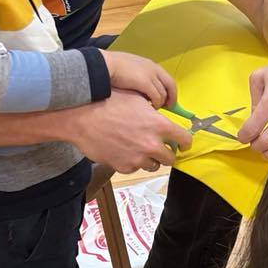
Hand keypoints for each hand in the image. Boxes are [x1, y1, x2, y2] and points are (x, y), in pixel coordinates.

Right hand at [58, 89, 189, 173]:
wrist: (82, 118)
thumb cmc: (107, 103)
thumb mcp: (136, 99)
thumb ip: (153, 111)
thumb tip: (161, 115)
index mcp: (159, 126)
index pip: (184, 140)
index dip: (185, 142)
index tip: (183, 143)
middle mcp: (152, 145)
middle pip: (171, 158)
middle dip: (166, 152)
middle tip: (158, 145)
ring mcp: (138, 159)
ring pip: (154, 165)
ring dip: (150, 158)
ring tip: (137, 147)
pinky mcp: (124, 167)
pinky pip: (135, 168)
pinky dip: (132, 162)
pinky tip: (123, 150)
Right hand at [102, 49, 175, 108]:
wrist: (105, 64)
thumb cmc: (112, 67)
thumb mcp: (130, 69)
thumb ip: (139, 76)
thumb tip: (141, 89)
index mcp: (150, 65)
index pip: (167, 79)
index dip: (170, 91)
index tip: (169, 100)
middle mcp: (153, 69)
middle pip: (170, 85)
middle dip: (171, 98)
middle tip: (168, 107)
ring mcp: (150, 75)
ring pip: (163, 93)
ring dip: (160, 103)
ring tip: (154, 108)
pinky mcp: (146, 83)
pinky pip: (157, 97)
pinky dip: (156, 104)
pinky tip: (150, 107)